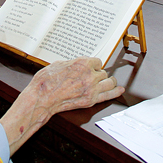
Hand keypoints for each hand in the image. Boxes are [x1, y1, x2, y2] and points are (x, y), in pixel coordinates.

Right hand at [0, 57, 122, 154]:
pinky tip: (119, 90)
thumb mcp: (59, 64)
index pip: (97, 61)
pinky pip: (108, 95)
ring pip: (109, 82)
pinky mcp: (90, 100)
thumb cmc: (46, 82)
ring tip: (108, 81)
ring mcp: (91, 89)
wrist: (42, 98)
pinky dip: (115, 92)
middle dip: (99, 73)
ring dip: (108, 81)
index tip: (92, 67)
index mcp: (82, 63)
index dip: (94, 65)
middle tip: (94, 76)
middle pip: (103, 72)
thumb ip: (72, 64)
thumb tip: (77, 65)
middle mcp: (89, 75)